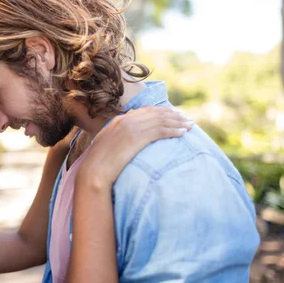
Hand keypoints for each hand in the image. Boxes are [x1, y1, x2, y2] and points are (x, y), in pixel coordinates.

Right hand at [77, 106, 193, 190]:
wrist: (94, 171)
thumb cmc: (98, 164)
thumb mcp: (106, 146)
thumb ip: (116, 139)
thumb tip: (124, 143)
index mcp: (119, 120)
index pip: (145, 111)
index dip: (161, 112)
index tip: (172, 115)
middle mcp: (126, 120)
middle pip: (155, 113)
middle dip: (173, 115)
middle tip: (185, 119)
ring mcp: (132, 127)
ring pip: (161, 120)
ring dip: (177, 122)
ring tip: (189, 125)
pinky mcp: (138, 137)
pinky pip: (161, 130)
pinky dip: (174, 130)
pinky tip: (183, 133)